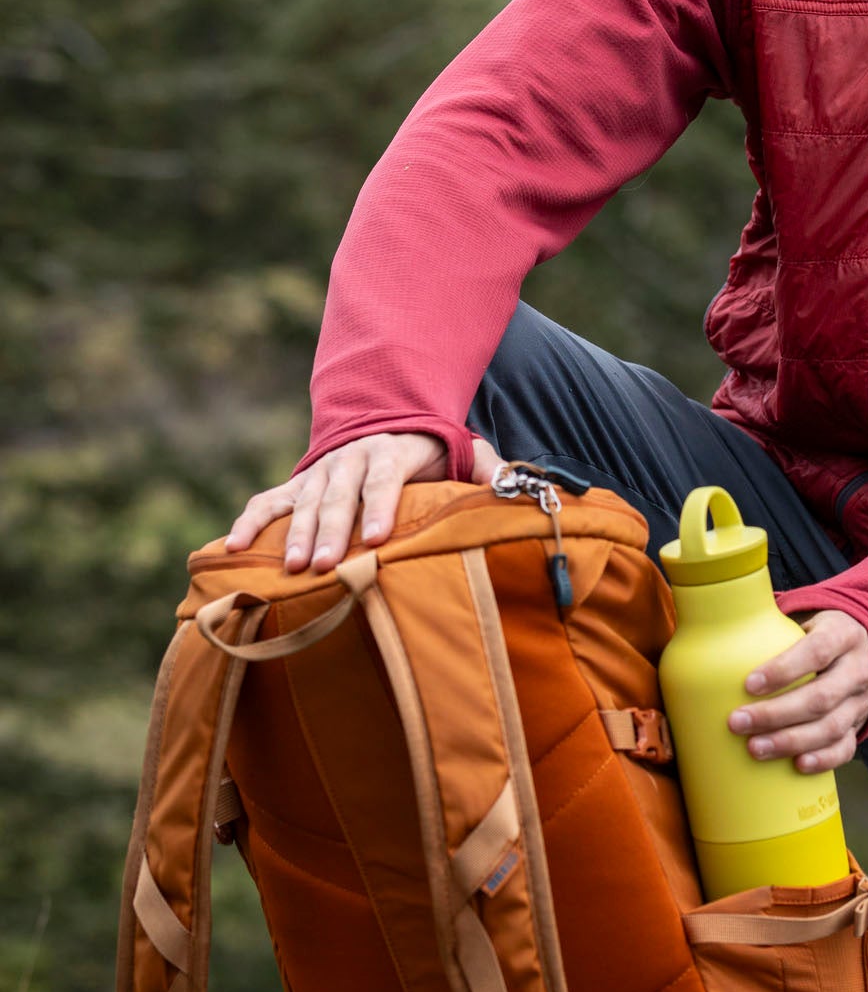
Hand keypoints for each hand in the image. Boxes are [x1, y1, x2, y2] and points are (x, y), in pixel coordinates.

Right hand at [225, 431, 502, 573]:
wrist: (385, 423)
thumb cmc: (431, 454)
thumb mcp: (463, 451)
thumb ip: (488, 467)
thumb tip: (511, 487)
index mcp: (391, 450)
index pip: (384, 477)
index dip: (379, 506)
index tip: (378, 538)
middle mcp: (350, 458)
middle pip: (339, 494)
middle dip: (333, 530)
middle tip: (328, 565)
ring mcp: (319, 472)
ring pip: (304, 502)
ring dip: (297, 535)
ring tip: (294, 569)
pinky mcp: (295, 485)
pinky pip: (267, 502)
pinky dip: (248, 522)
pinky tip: (233, 549)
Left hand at [728, 611, 867, 774]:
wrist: (863, 650)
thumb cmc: (817, 636)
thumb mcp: (805, 620)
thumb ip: (771, 627)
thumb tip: (717, 638)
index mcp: (843, 635)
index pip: (818, 651)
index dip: (783, 670)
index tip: (749, 685)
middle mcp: (857, 668)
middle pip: (821, 697)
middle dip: (776, 714)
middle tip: (737, 722)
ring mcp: (861, 700)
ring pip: (831, 727)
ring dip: (790, 741)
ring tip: (754, 748)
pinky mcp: (859, 725)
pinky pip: (846, 748)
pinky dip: (823, 759)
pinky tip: (797, 765)